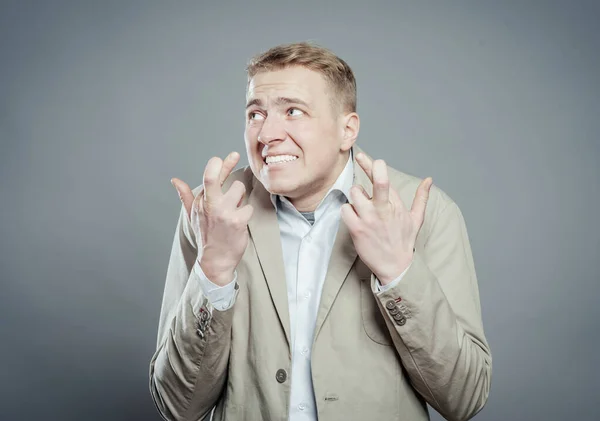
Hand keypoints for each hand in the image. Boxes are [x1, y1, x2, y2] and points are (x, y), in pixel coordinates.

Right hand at [171, 152, 253, 285]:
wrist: (215, 261)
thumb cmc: (206, 236)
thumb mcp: (192, 216)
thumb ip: (186, 196)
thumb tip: (175, 180)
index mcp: (200, 202)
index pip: (209, 177)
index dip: (221, 163)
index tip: (233, 155)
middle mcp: (209, 205)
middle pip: (215, 177)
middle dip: (226, 166)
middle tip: (236, 157)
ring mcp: (223, 212)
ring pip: (239, 190)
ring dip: (240, 199)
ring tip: (234, 211)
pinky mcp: (236, 221)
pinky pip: (248, 207)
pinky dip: (246, 214)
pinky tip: (239, 223)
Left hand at [341, 153, 432, 284]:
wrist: (396, 267)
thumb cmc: (404, 241)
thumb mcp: (416, 218)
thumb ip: (421, 197)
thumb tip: (429, 180)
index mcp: (396, 205)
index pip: (384, 180)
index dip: (373, 165)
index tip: (364, 156)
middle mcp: (384, 210)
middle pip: (378, 183)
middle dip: (369, 166)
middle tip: (360, 157)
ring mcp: (370, 219)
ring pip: (355, 193)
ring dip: (355, 195)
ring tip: (360, 204)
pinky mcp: (358, 229)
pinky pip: (345, 209)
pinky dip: (347, 210)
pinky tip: (353, 216)